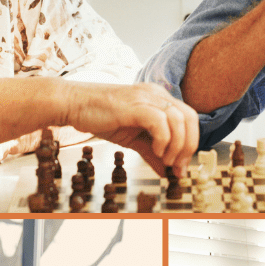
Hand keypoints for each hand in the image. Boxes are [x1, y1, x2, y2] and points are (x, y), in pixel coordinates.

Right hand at [61, 82, 198, 174]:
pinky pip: (160, 121)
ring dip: (177, 145)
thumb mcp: (132, 138)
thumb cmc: (99, 116)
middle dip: (188, 146)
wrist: (73, 104)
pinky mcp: (134, 105)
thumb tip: (165, 171)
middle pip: (190, 118)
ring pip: (179, 120)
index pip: (189, 118)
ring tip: (164, 159)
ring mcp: (146, 98)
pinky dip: (163, 140)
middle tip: (177, 165)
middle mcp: (156, 94)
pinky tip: (154, 150)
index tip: (180, 166)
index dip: (190, 143)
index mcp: (159, 98)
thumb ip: (151, 152)